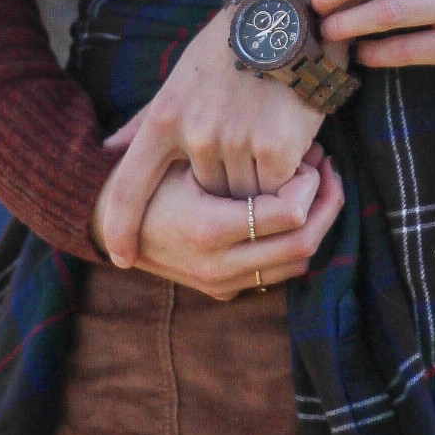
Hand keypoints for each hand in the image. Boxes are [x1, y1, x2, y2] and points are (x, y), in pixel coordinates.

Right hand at [92, 143, 342, 300]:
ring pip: (298, 264)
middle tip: (327, 168)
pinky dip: (296, 241)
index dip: (309, 183)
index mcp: (207, 228)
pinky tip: (295, 207)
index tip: (308, 156)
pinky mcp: (224, 292)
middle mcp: (216, 266)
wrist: (107, 219)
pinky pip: (278, 273)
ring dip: (316, 224)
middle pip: (303, 244)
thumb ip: (236, 149)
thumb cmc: (148, 172)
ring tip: (316, 183)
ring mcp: (221, 284)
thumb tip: (296, 142)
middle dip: (326, 203)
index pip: (288, 214)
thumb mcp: (181, 152)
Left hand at [94, 6, 326, 262]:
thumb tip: (106, 150)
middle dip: (222, 183)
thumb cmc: (229, 48)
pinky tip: (291, 142)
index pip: (130, 185)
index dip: (120, 226)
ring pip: (242, 196)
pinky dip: (286, 174)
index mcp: (164, 117)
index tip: (118, 257)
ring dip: (256, 180)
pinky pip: (276, 188)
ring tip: (268, 138)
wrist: (288, 17)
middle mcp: (195, 134)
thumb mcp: (179, 79)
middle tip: (243, 149)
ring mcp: (236, 143)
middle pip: (203, 194)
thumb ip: (144, 121)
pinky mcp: (276, 149)